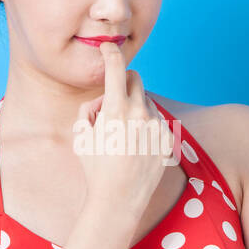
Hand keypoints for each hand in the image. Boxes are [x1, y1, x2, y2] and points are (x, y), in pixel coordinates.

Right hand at [74, 42, 175, 214]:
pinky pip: (157, 120)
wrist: (118, 199)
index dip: (109, 54)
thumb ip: (89, 109)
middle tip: (114, 98)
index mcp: (116, 110)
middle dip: (124, 82)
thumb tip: (103, 99)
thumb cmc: (95, 169)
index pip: (115, 69)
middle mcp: (140, 113)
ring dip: (135, 107)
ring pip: (146, 101)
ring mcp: (156, 125)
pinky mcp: (167, 138)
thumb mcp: (81, 136)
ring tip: (124, 134)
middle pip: (136, 79)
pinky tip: (137, 145)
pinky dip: (147, 125)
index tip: (107, 48)